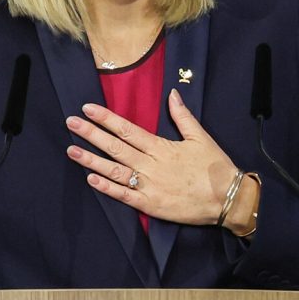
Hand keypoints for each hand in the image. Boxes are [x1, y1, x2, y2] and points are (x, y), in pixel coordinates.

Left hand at [65, 90, 238, 225]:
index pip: (127, 129)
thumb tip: (173, 94)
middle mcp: (150, 164)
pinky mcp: (150, 205)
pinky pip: (124, 195)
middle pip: (115, 146)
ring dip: (91, 160)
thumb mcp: (201, 137)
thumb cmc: (215, 168)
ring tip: (72, 150)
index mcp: (161, 147)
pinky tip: (90, 179)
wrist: (228, 199)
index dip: (105, 118)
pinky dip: (106, 188)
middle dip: (90, 134)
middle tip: (70, 123)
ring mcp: (148, 185)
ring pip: (114, 170)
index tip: (87, 109)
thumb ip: (183, 116)